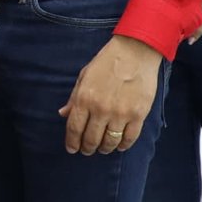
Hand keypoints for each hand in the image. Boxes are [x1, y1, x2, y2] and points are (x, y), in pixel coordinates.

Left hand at [58, 35, 162, 155]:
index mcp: (84, 99)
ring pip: (110, 142)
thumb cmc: (107, 62)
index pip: (74, 129)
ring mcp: (120, 113)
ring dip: (105, 148)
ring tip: (103, 149)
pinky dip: (123, 145)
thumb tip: (63, 114)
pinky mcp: (138, 114)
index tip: (72, 149)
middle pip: (91, 139)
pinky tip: (120, 145)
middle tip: (87, 150)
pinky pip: (129, 138)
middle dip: (87, 148)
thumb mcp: (84, 76)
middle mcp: (101, 109)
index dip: (72, 142)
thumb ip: (74, 97)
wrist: (135, 51)